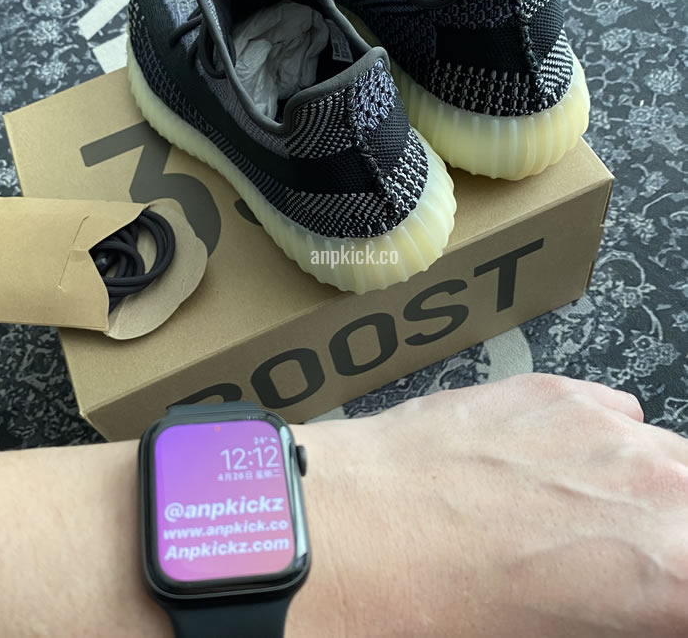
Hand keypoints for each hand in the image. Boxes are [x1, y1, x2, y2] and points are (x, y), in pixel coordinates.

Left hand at [291, 373, 687, 637]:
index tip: (651, 599)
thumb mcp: (547, 636)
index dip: (672, 592)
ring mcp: (602, 426)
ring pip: (669, 457)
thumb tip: (624, 601)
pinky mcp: (552, 389)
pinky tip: (558, 468)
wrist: (348, 527)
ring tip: (592, 520)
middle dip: (673, 540)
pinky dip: (609, 442)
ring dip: (650, 491)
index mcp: (666, 574)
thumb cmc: (429, 606)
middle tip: (630, 563)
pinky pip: (618, 413)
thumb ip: (614, 613)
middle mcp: (652, 486)